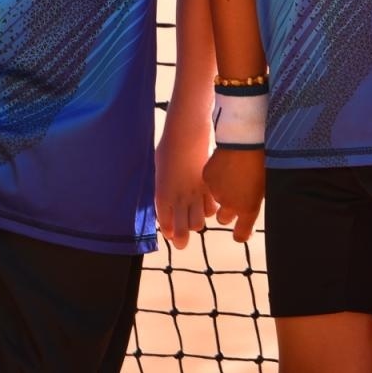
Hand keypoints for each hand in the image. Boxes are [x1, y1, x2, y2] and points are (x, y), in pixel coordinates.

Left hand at [156, 125, 218, 249]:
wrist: (187, 133)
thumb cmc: (169, 147)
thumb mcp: (160, 170)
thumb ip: (163, 188)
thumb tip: (167, 198)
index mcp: (163, 195)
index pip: (166, 225)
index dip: (168, 231)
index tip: (170, 231)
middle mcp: (179, 199)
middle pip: (182, 233)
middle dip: (181, 239)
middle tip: (181, 238)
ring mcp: (195, 194)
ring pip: (198, 223)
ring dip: (195, 221)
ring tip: (194, 214)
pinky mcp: (210, 187)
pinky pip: (212, 208)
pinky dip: (209, 209)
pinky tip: (205, 202)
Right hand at [203, 147, 265, 243]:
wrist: (246, 139)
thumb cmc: (263, 160)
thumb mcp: (267, 184)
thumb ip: (258, 199)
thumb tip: (255, 201)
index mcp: (248, 208)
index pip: (240, 235)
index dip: (242, 234)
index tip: (244, 230)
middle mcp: (229, 204)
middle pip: (224, 219)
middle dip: (228, 211)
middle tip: (237, 196)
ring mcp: (216, 191)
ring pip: (216, 199)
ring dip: (223, 192)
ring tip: (233, 173)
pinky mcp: (207, 177)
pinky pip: (210, 183)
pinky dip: (216, 177)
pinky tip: (225, 164)